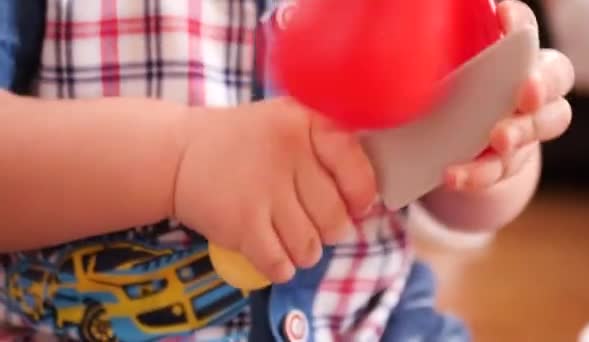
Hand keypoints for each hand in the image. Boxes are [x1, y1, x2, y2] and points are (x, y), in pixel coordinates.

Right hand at [173, 97, 375, 282]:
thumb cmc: (241, 143)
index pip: (356, 168)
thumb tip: (367, 198)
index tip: (356, 205)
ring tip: (286, 234)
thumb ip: (326, 148)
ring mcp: (264, 190)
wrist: (177, 154)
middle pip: (336, 220)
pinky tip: (270, 250)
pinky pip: (281, 265)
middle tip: (309, 220)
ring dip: (303, 251)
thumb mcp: (285, 124)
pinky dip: (280, 267)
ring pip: (311, 249)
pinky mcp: (242, 224)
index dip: (361, 194)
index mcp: (304, 123)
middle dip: (328, 230)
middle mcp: (288, 153)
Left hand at [443, 0, 573, 191]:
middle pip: (553, 80)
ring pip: (541, 127)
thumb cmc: (444, 100)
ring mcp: (524, 128)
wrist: (447, 150)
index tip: (502, 16)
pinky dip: (478, 174)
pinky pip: (500, 170)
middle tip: (524, 93)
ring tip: (499, 139)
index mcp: (512, 58)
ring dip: (519, 133)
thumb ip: (436, 66)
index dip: (519, 23)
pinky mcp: (507, 163)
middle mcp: (528, 89)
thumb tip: (397, 56)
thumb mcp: (439, 79)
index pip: (525, 32)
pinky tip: (453, 175)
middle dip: (540, 86)